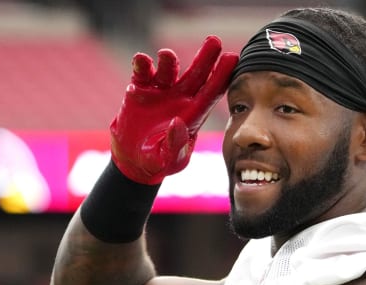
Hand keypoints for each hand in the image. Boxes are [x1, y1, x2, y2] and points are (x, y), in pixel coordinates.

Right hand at [110, 36, 238, 184]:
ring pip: (169, 70)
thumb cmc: (156, 162)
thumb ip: (174, 145)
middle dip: (205, 58)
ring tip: (166, 55)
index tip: (233, 58)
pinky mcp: (140, 90)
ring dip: (169, 61)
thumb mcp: (167, 160)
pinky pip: (142, 73)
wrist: (132, 160)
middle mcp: (180, 99)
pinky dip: (141, 65)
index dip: (222, 76)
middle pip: (196, 74)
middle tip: (213, 41)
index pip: (211, 92)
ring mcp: (160, 92)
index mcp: (193, 115)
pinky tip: (142, 60)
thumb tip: (177, 123)